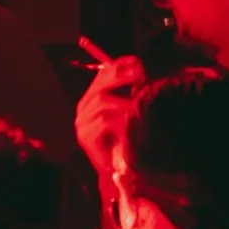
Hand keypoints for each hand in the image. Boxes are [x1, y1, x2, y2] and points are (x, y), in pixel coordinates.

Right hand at [73, 47, 149, 176]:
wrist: (116, 167)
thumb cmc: (124, 137)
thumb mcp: (129, 110)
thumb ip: (132, 92)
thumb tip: (146, 72)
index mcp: (93, 96)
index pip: (103, 73)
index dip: (120, 64)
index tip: (138, 61)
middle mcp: (85, 106)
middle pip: (101, 83)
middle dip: (121, 75)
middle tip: (141, 74)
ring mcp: (82, 122)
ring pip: (102, 100)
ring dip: (124, 99)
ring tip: (140, 102)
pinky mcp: (85, 136)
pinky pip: (103, 121)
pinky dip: (120, 118)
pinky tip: (133, 119)